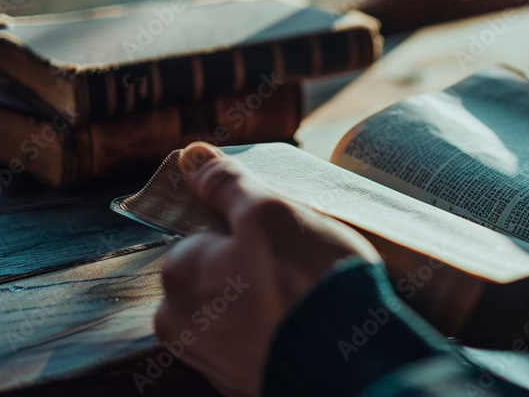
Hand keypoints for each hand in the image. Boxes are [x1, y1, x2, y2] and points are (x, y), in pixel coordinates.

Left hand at [154, 142, 380, 395]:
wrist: (350, 366)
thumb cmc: (306, 282)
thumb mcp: (269, 212)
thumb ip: (227, 183)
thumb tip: (191, 155)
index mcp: (177, 276)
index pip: (206, 234)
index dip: (247, 227)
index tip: (281, 235)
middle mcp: (182, 325)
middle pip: (220, 274)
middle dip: (254, 266)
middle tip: (302, 263)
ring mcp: (213, 361)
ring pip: (240, 308)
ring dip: (270, 298)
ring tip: (311, 294)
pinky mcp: (246, 382)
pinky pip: (260, 340)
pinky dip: (281, 329)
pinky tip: (310, 322)